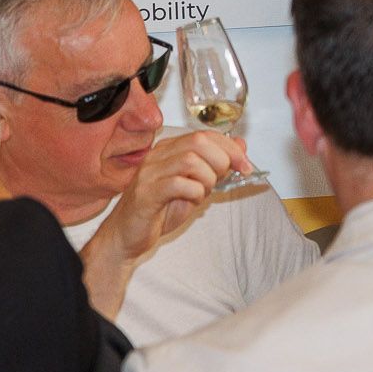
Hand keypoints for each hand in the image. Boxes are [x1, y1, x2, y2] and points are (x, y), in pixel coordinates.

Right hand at [96, 131, 244, 262]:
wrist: (127, 236)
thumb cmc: (160, 210)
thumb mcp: (195, 185)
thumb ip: (215, 165)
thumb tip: (240, 145)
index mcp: (169, 149)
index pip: (205, 134)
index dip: (231, 148)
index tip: (245, 166)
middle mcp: (157, 156)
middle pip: (199, 141)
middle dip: (222, 160)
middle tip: (222, 180)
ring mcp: (149, 173)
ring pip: (191, 160)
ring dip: (207, 178)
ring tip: (202, 192)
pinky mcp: (145, 193)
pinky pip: (178, 183)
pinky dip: (195, 192)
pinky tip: (192, 200)